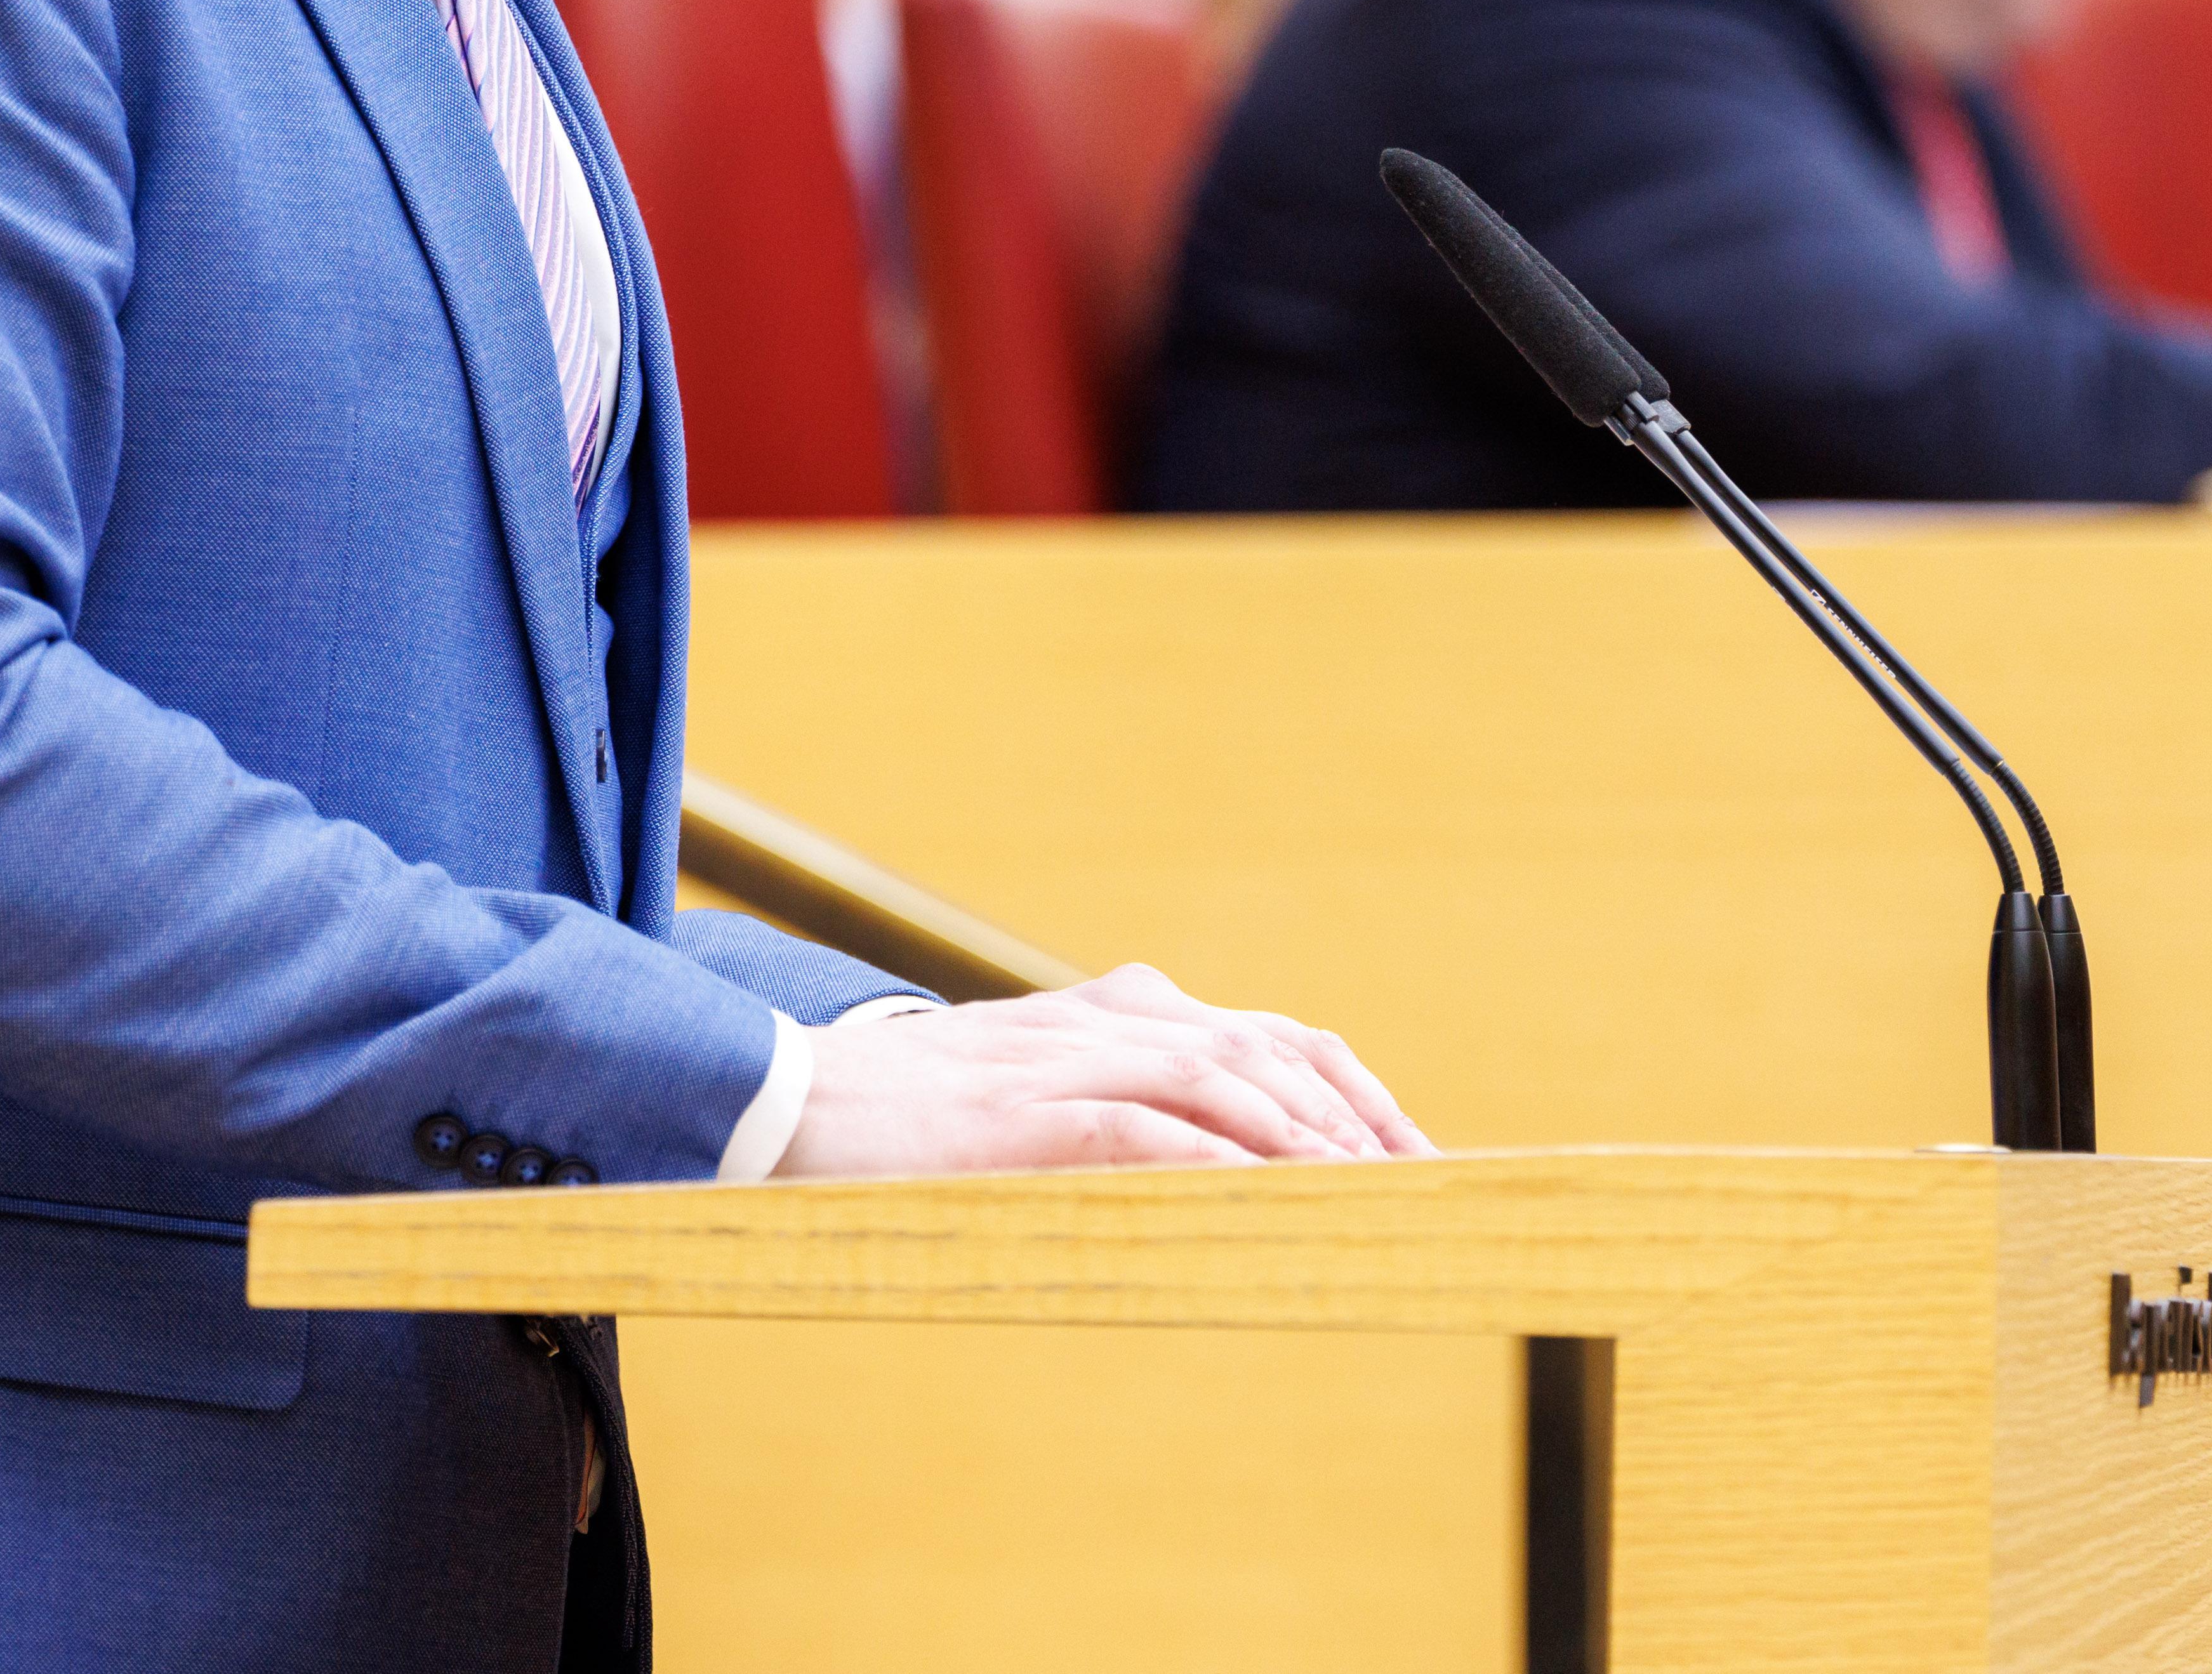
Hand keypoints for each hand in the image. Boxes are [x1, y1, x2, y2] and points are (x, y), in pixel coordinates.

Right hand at [775, 963, 1434, 1179]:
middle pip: (1271, 1052)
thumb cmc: (905, 1115)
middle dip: (1361, 1120)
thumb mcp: (1031, 1096)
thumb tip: (1215, 1180)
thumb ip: (1116, 1112)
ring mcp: (1065, 1058)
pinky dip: (1219, 1160)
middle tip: (1428, 1190)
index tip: (1416, 1158)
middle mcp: (1106, 1018)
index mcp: (1115, 1011)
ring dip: (1308, 1138)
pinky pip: (1144, 1127)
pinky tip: (1270, 1200)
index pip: (1273, 1037)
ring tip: (1373, 1197)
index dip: (1355, 1094)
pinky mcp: (1023, 1112)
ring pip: (1223, 1079)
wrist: (783, 1098)